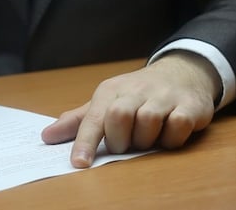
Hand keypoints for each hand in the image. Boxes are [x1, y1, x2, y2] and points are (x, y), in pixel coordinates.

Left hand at [41, 51, 221, 167]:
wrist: (180, 72)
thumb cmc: (136, 93)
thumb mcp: (105, 102)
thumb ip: (78, 121)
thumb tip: (46, 136)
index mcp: (110, 91)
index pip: (93, 118)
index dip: (85, 142)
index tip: (79, 163)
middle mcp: (135, 90)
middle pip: (119, 117)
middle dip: (119, 139)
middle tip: (125, 143)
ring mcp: (163, 96)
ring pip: (148, 122)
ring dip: (145, 140)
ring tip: (147, 138)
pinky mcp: (189, 105)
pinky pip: (177, 126)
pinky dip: (170, 139)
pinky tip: (167, 134)